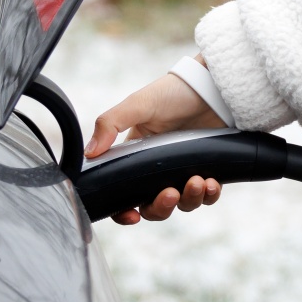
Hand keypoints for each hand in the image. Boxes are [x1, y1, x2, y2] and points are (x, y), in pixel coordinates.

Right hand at [87, 64, 229, 224]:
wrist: (213, 85)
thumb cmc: (173, 92)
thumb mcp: (138, 104)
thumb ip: (110, 124)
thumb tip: (88, 153)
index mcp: (135, 156)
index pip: (122, 193)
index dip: (123, 211)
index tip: (132, 216)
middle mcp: (157, 168)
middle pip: (153, 207)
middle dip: (161, 207)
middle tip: (170, 193)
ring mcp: (182, 171)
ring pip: (181, 204)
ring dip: (189, 199)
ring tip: (197, 181)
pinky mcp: (207, 170)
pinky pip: (206, 196)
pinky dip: (209, 195)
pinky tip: (211, 184)